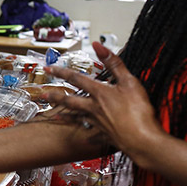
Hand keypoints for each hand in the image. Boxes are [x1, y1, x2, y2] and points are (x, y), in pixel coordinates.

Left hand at [45, 41, 165, 156]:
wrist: (142, 140)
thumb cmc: (138, 110)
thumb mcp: (129, 82)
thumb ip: (114, 63)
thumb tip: (98, 45)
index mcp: (99, 93)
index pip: (76, 78)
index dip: (62, 72)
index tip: (48, 68)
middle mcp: (94, 108)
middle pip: (70, 100)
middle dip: (56, 96)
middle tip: (43, 95)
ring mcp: (98, 123)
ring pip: (78, 117)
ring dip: (66, 115)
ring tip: (55, 115)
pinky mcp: (106, 135)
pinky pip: (93, 135)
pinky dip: (89, 136)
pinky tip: (85, 139)